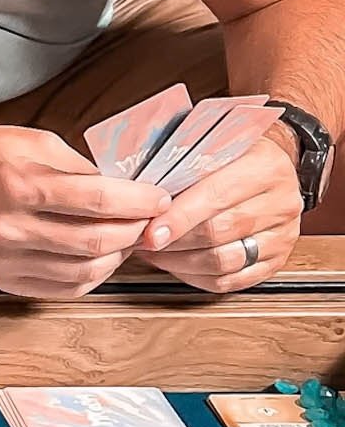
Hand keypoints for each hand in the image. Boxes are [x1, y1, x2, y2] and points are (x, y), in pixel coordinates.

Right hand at [0, 124, 171, 299]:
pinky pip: (63, 289)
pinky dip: (92, 277)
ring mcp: (5, 259)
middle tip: (152, 221)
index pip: (98, 199)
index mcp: (20, 185)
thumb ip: (81, 169)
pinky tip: (100, 258)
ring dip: (117, 257)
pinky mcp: (3, 279)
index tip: (160, 199)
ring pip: (84, 272)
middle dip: (135, 231)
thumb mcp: (35, 142)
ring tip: (127, 239)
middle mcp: (10, 228)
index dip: (139, 201)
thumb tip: (126, 191)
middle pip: (95, 241)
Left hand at [137, 134, 301, 291]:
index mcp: (264, 167)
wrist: (273, 165)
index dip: (178, 218)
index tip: (149, 231)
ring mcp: (283, 235)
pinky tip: (177, 264)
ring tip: (156, 252)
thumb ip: (186, 166)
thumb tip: (143, 195)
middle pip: (218, 232)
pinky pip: (232, 280)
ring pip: (224, 261)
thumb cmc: (236, 155)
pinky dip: (198, 277)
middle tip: (143, 240)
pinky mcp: (277, 260)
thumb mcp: (215, 146)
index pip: (215, 198)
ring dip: (181, 262)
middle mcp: (280, 202)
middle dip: (174, 242)